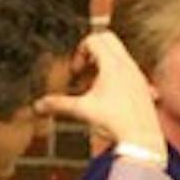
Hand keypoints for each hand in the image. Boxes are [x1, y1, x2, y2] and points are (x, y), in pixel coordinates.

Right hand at [35, 31, 164, 152]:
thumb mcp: (83, 111)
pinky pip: (128, 68)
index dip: (79, 52)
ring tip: (93, 87)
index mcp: (113, 64)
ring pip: (119, 54)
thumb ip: (59, 105)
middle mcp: (128, 65)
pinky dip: (115, 74)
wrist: (143, 140)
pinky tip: (108, 97)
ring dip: (103, 63)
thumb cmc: (115, 122)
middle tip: (83, 71)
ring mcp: (137, 74)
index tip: (76, 73)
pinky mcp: (143, 86)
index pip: (94, 39)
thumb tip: (36, 106)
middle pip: (108, 39)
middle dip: (92, 50)